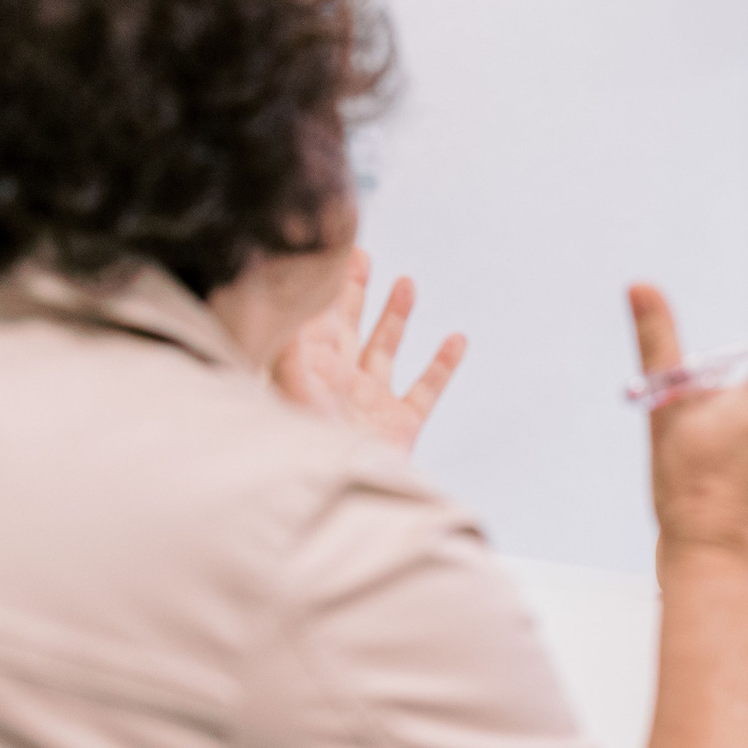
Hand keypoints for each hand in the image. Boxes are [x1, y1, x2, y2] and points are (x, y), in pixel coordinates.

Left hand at [273, 248, 466, 452]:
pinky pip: (425, 388)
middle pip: (349, 326)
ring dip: (396, 317)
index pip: (320, 318)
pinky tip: (455, 340)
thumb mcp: (292, 384)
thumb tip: (296, 298)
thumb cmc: (305, 445)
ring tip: (405, 284)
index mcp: (313, 369)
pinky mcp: (401, 424)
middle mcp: (341, 381)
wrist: (337, 494)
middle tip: (361, 257)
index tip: (337, 252)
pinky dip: (442, 364)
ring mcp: (372, 401)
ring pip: (386, 350)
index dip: (328, 286)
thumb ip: (295, 340)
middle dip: (355, 292)